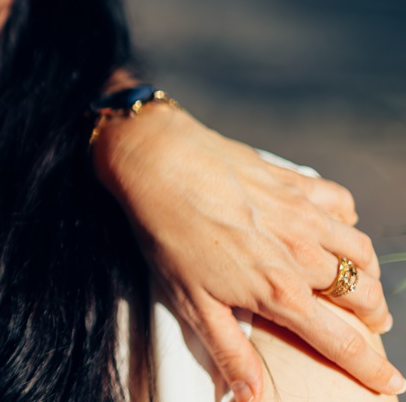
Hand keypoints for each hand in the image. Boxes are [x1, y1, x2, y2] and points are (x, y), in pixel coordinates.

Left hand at [92, 102, 404, 401]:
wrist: (159, 162)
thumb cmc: (168, 234)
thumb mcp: (191, 302)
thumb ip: (229, 350)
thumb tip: (252, 394)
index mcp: (280, 292)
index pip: (341, 341)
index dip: (372, 368)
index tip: (392, 384)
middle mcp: (303, 254)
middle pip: (364, 296)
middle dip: (374, 319)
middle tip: (370, 328)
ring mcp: (303, 215)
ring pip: (361, 252)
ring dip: (367, 275)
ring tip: (360, 286)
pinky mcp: (294, 183)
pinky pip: (340, 203)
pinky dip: (347, 220)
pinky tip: (336, 227)